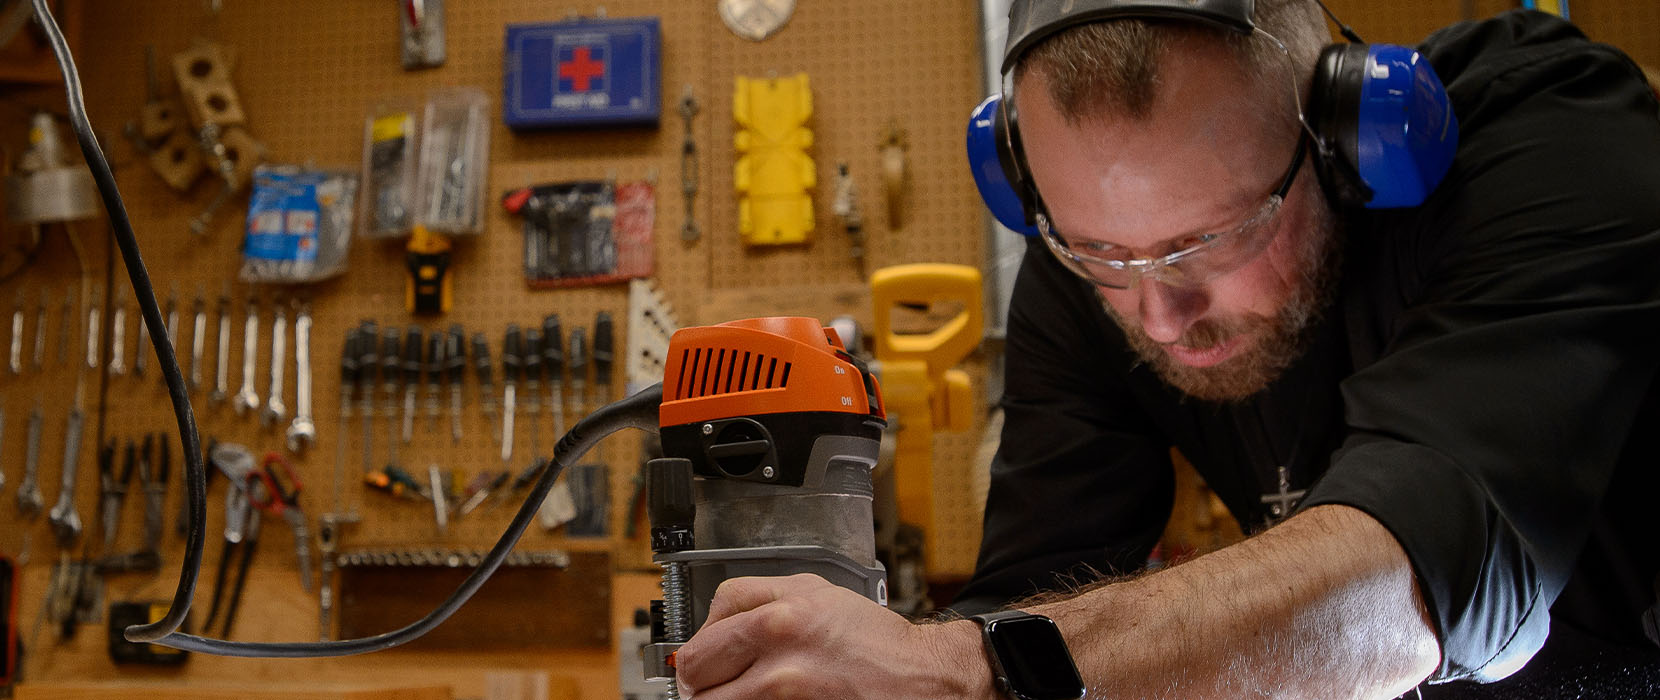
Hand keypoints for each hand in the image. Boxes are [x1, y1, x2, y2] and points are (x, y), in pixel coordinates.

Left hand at [675, 573, 989, 699]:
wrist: (918, 679)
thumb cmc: (873, 640)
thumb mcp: (816, 592)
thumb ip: (759, 597)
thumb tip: (714, 620)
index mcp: (779, 617)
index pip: (704, 631)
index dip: (699, 644)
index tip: (707, 657)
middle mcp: (779, 658)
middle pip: (696, 672)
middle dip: (698, 679)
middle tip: (710, 683)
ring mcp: (784, 697)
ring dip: (721, 699)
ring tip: (741, 695)